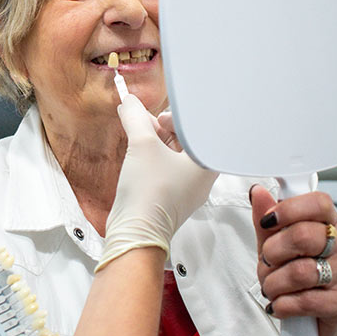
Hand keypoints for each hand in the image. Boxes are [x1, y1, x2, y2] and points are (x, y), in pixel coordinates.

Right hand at [96, 95, 219, 270]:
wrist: (136, 232)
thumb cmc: (150, 193)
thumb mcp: (142, 144)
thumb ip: (136, 118)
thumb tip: (129, 102)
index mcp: (207, 163)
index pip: (199, 129)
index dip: (179, 118)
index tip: (160, 116)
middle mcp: (201, 177)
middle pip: (186, 141)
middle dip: (163, 126)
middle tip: (144, 119)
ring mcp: (186, 189)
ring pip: (173, 155)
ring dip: (155, 139)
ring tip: (135, 128)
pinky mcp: (170, 197)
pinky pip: (165, 169)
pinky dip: (152, 156)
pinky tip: (135, 149)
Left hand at [250, 184, 336, 335]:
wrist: (318, 321)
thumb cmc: (297, 278)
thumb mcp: (276, 246)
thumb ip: (267, 222)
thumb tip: (257, 193)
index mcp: (329, 224)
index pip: (318, 203)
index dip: (288, 209)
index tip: (268, 221)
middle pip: (304, 236)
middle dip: (272, 252)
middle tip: (267, 262)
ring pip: (300, 271)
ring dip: (274, 283)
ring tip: (272, 288)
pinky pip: (306, 300)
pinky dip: (283, 305)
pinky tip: (281, 305)